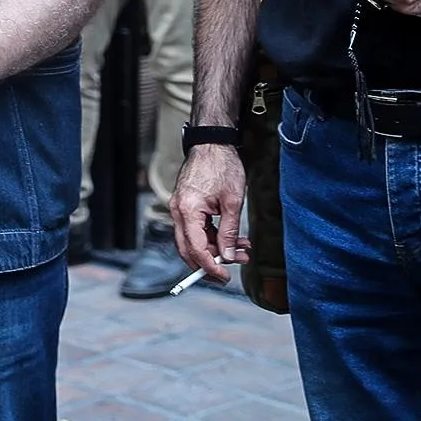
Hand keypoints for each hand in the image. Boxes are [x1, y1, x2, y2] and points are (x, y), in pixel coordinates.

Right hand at [170, 144, 250, 281]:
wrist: (212, 143)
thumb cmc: (222, 167)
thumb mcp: (232, 202)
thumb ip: (229, 232)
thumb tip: (229, 256)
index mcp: (188, 210)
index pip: (196, 249)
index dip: (210, 266)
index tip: (225, 277)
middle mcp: (178, 211)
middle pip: (188, 249)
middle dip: (210, 262)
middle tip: (230, 271)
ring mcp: (179, 208)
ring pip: (193, 240)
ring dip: (215, 249)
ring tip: (242, 250)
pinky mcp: (185, 205)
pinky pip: (195, 229)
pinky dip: (212, 236)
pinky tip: (232, 238)